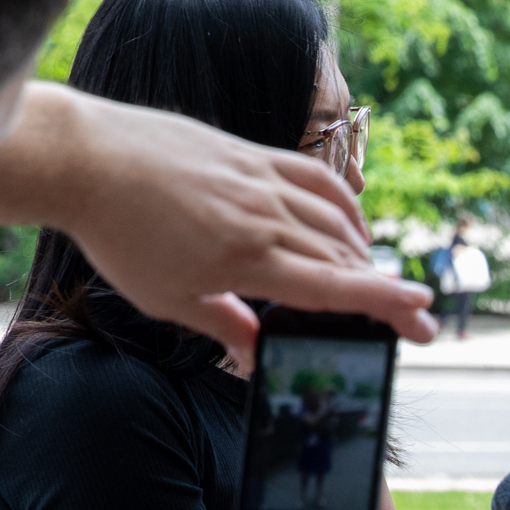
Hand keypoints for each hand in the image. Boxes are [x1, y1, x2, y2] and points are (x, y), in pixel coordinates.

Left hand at [0, 84, 437, 364]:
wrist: (87, 160)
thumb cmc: (119, 236)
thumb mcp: (167, 298)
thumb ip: (223, 324)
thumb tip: (258, 355)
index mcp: (245, 258)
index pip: (332, 286)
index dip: (383, 303)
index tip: (421, 316)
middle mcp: (263, 217)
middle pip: (345, 257)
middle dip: (387, 291)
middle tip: (415, 318)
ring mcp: (260, 180)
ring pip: (335, 219)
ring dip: (364, 253)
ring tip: (375, 281)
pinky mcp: (250, 155)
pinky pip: (314, 179)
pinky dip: (342, 204)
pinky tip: (350, 224)